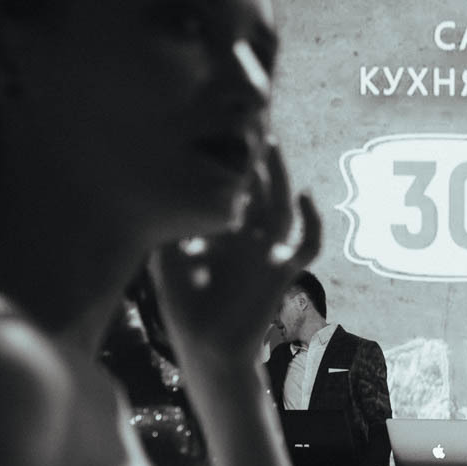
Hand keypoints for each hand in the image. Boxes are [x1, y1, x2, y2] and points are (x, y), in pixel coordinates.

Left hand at [149, 141, 322, 368]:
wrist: (207, 348)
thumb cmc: (185, 306)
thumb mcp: (166, 255)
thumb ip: (170, 221)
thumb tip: (153, 182)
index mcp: (224, 229)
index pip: (232, 183)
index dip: (230, 156)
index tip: (219, 123)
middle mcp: (249, 235)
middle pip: (260, 185)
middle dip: (255, 155)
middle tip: (248, 117)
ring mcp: (268, 251)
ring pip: (282, 204)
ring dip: (279, 174)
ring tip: (269, 143)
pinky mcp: (282, 271)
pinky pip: (307, 244)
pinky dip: (313, 221)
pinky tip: (305, 196)